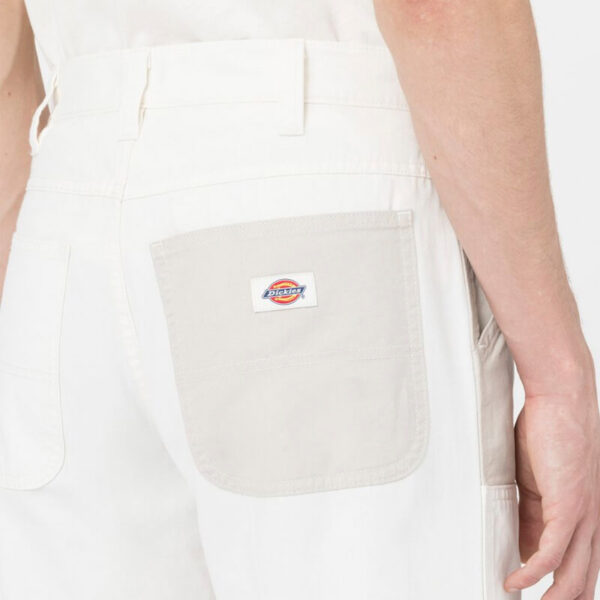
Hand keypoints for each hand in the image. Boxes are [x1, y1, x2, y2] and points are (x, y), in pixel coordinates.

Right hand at [505, 371, 599, 598]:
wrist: (562, 400)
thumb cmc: (550, 430)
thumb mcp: (536, 479)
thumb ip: (532, 511)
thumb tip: (524, 541)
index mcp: (586, 513)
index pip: (577, 563)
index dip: (560, 585)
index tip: (537, 594)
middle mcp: (592, 520)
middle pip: (583, 577)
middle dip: (563, 598)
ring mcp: (584, 515)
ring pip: (573, 575)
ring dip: (552, 598)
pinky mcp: (569, 507)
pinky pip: (550, 553)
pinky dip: (531, 573)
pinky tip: (515, 582)